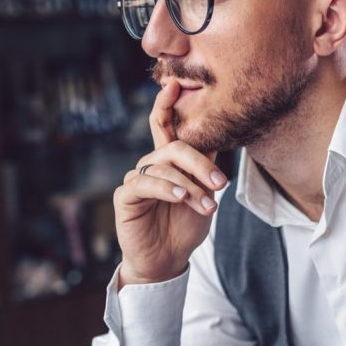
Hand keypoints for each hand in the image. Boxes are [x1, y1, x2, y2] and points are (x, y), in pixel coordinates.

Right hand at [114, 80, 226, 287]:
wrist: (168, 260)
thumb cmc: (184, 227)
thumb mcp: (203, 194)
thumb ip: (205, 166)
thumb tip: (217, 135)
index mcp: (168, 162)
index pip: (165, 127)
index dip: (166, 105)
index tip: (174, 85)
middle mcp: (151, 166)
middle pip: (173, 147)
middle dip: (199, 163)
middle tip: (220, 184)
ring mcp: (136, 180)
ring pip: (164, 167)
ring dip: (190, 185)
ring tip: (207, 205)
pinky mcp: (126, 197)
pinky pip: (146, 184)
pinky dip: (166, 188)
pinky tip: (180, 197)